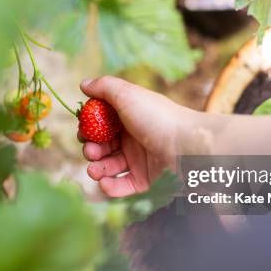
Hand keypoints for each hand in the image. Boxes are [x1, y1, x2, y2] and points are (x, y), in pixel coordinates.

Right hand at [79, 76, 191, 196]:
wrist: (188, 146)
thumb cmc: (158, 117)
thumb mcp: (128, 95)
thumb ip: (104, 87)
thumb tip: (83, 83)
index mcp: (129, 116)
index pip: (101, 123)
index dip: (89, 128)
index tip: (83, 131)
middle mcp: (134, 137)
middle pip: (103, 146)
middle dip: (91, 149)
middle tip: (90, 151)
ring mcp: (140, 160)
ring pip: (110, 167)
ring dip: (97, 169)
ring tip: (94, 170)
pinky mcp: (145, 180)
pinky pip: (122, 186)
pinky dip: (110, 187)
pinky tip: (104, 183)